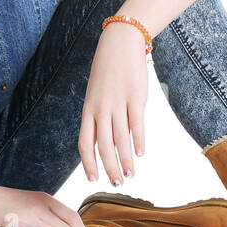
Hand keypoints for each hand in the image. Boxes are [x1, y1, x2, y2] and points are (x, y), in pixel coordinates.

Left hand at [78, 21, 147, 185]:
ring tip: (131, 174)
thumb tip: (104, 140)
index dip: (88, 163)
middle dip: (110, 168)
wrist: (119, 43)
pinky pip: (136, 125)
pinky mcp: (136, 98)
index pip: (85, 143)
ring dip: (126, 160)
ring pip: (120, 140)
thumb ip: (98, 116)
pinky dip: (139, 141)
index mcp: (89, 109)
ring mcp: (118, 104)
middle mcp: (101, 109)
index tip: (93, 179)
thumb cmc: (107, 70)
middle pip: (103, 146)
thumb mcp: (96, 93)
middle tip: (117, 183)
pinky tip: (141, 153)